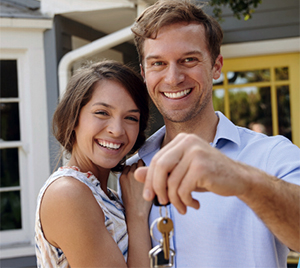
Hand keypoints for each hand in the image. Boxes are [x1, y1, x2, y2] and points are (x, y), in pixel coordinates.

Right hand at [120, 159, 151, 218]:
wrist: (137, 211)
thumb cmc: (132, 203)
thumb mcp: (124, 190)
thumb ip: (127, 180)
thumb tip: (133, 174)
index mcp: (122, 177)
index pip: (128, 166)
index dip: (133, 169)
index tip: (137, 174)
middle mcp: (128, 174)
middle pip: (135, 163)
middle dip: (139, 167)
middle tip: (144, 175)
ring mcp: (137, 174)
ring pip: (140, 162)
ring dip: (144, 166)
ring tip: (148, 174)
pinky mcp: (144, 175)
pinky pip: (147, 166)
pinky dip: (150, 169)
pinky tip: (152, 175)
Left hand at [135, 133, 250, 213]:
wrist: (238, 178)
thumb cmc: (208, 174)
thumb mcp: (182, 172)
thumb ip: (160, 172)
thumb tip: (136, 174)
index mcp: (181, 140)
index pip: (157, 159)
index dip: (150, 180)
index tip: (149, 196)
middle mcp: (188, 141)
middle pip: (160, 167)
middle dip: (157, 189)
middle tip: (161, 202)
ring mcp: (196, 152)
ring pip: (171, 182)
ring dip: (174, 200)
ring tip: (182, 207)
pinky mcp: (202, 166)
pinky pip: (183, 189)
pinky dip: (185, 202)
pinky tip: (193, 204)